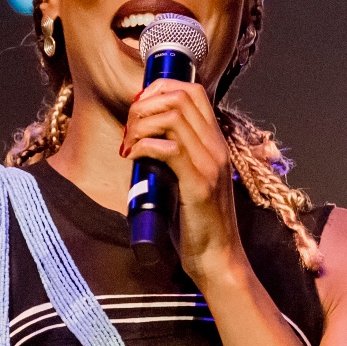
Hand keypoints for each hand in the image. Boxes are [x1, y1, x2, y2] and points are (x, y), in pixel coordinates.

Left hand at [119, 79, 244, 284]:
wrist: (217, 257)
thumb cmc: (196, 222)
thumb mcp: (187, 180)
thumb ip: (174, 156)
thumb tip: (144, 139)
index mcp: (215, 142)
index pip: (193, 91)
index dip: (160, 88)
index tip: (138, 107)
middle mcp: (216, 146)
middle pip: (180, 96)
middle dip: (145, 105)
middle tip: (129, 129)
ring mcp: (210, 163)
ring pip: (172, 117)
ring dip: (141, 125)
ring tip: (129, 145)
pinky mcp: (198, 184)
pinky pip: (168, 149)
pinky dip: (143, 147)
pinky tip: (132, 158)